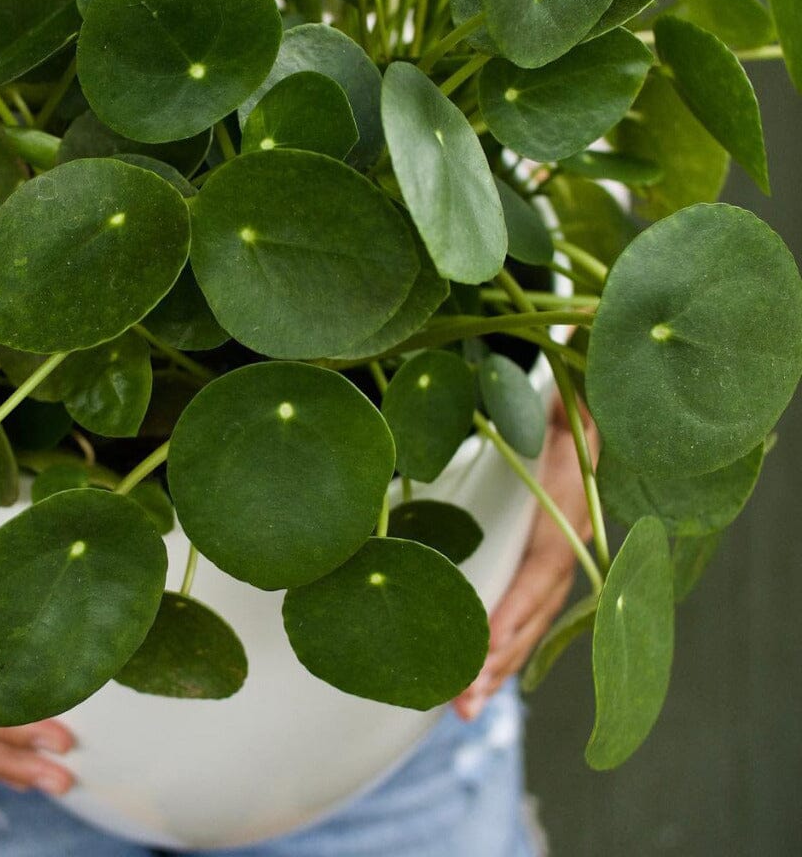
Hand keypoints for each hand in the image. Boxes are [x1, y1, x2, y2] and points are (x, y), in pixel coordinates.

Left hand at [452, 391, 595, 720]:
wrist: (593, 404)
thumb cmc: (565, 402)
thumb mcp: (559, 401)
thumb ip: (557, 396)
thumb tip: (562, 347)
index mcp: (567, 508)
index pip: (540, 572)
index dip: (512, 612)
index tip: (480, 649)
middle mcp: (569, 541)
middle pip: (535, 611)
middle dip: (499, 658)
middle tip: (461, 700)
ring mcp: (559, 555)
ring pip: (531, 621)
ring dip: (499, 665)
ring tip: (462, 707)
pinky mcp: (544, 560)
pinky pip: (527, 611)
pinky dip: (504, 645)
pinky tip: (476, 676)